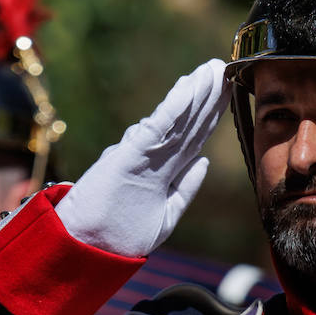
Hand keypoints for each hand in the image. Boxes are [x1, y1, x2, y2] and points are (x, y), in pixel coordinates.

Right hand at [56, 59, 228, 256]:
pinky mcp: (130, 156)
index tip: (227, 90)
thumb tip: (204, 162)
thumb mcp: (165, 214)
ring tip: (210, 69)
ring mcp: (143, 155)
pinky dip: (173, 108)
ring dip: (194, 93)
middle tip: (220, 67)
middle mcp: (155, 158)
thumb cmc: (120, 234)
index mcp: (165, 171)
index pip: (194, 136)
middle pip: (188, 122)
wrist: (88, 247)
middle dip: (207, 96)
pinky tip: (188, 87)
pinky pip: (157, 129)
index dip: (211, 113)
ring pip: (176, 119)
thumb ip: (185, 188)